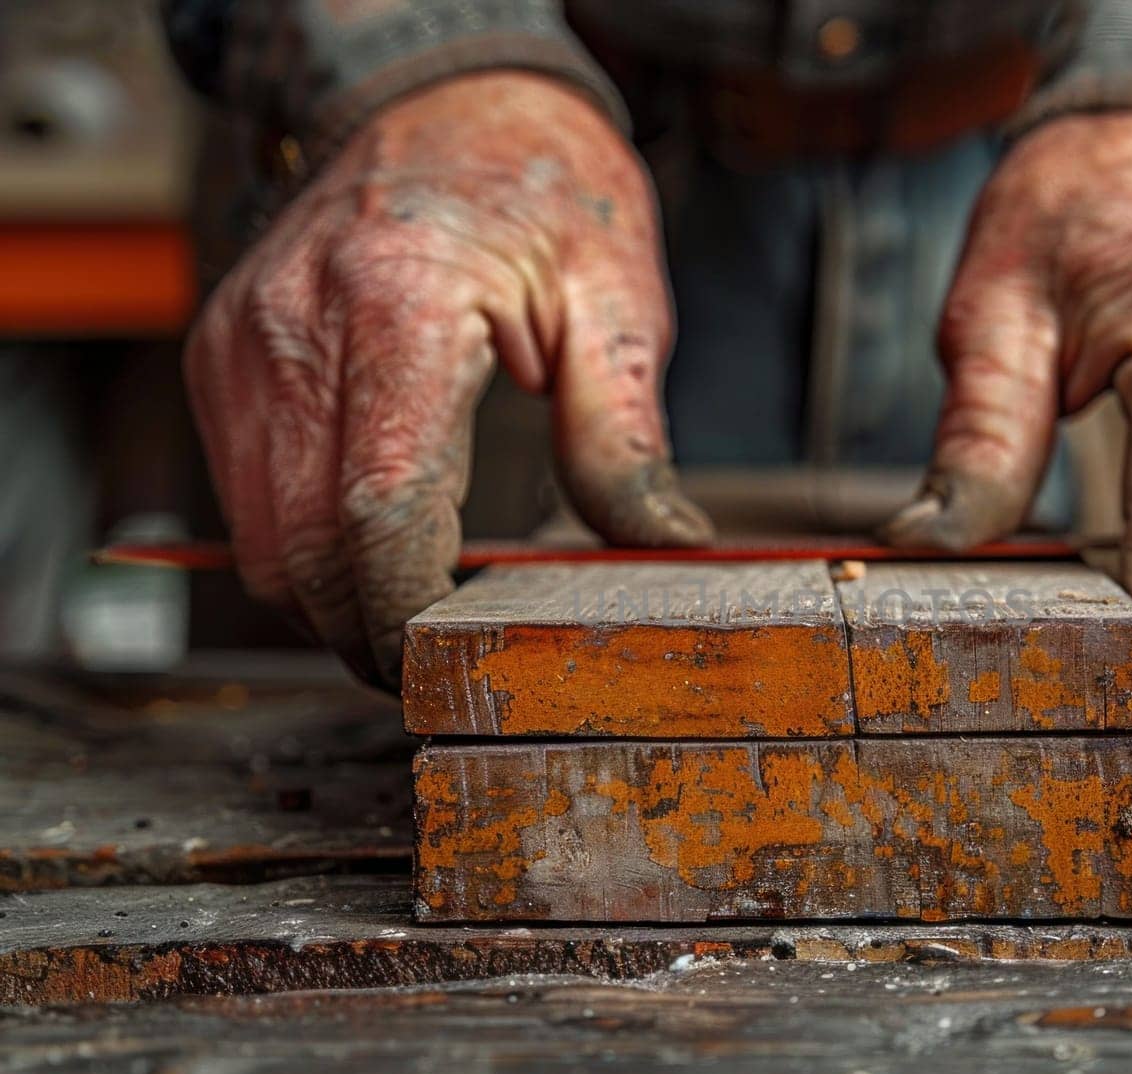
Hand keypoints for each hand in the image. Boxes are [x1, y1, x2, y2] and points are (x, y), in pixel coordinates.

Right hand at [184, 71, 710, 685]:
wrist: (442, 101)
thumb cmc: (535, 180)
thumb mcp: (615, 298)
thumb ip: (626, 439)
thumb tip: (662, 549)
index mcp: (397, 308)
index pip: (379, 515)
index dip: (411, 617)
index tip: (461, 667)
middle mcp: (294, 331)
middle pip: (302, 554)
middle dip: (369, 637)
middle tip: (445, 670)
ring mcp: (243, 348)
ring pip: (261, 545)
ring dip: (333, 606)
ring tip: (417, 620)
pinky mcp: (225, 361)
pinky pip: (250, 501)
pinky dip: (308, 551)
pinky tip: (377, 554)